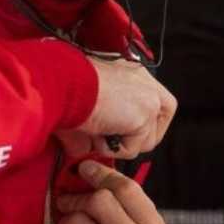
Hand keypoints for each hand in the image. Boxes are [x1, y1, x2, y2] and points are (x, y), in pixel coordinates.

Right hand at [58, 57, 175, 158]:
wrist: (64, 83)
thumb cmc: (67, 85)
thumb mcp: (88, 101)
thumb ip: (98, 121)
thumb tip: (82, 147)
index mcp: (132, 74)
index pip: (154, 101)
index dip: (142, 122)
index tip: (128, 132)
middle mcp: (145, 83)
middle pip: (159, 121)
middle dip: (138, 138)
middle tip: (113, 138)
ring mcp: (149, 100)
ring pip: (145, 140)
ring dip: (118, 144)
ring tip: (98, 130)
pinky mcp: (145, 116)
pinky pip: (132, 149)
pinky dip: (110, 148)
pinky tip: (97, 133)